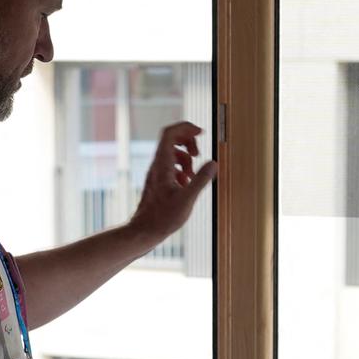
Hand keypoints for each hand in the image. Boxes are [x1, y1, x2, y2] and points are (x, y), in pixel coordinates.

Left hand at [130, 121, 216, 249]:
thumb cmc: (162, 218)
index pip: (170, 133)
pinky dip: (182, 170)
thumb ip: (201, 180)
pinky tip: (187, 184)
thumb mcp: (187, 199)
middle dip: (188, 142)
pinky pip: (171, 167)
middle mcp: (158, 165)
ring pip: (172, 154)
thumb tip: (214, 163)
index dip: (185, 127)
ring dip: (187, 159)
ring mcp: (157, 173)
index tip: (200, 132)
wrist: (144, 231)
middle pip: (171, 139)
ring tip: (193, 175)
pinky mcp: (159, 182)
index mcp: (163, 164)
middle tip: (198, 154)